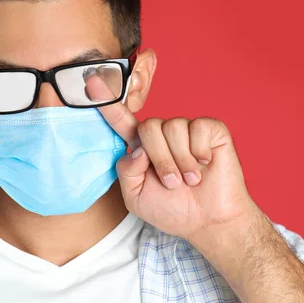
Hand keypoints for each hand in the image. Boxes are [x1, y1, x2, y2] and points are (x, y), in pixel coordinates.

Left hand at [86, 75, 259, 240]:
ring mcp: (187, 130)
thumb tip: (138, 147)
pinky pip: (198, 128)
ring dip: (180, 162)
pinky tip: (205, 164)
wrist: (209, 221)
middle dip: (160, 160)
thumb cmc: (173, 210)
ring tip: (191, 179)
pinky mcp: (211, 129)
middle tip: (173, 183)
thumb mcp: (136, 197)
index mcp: (142, 147)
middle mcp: (163, 134)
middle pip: (149, 126)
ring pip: (173, 128)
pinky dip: (199, 153)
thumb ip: (127, 171)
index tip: (92, 81)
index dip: (107, 101)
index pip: (121, 120)